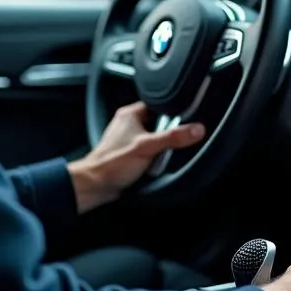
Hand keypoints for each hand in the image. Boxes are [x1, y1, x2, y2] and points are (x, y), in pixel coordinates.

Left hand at [67, 101, 205, 212]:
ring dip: (161, 149)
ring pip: (155, 139)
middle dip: (168, 135)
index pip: (160, 104)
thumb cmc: (112, 164)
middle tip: (170, 144)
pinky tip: (153, 165)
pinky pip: (149, 152)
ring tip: (160, 157)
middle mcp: (129, 123)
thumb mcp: (147, 147)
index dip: (173, 111)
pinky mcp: (130, 154)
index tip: (186, 120)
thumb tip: (197, 129)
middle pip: (160, 123)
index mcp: (130, 113)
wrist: (94, 186)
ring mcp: (129, 139)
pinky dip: (154, 158)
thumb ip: (173, 138)